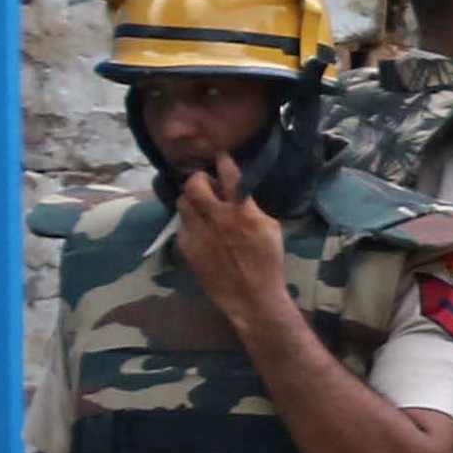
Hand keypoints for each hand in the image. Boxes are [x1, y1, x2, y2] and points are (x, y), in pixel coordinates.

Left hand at [170, 163, 293, 334]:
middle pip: (195, 185)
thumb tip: (238, 194)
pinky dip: (190, 223)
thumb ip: (251, 208)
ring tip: (199, 206)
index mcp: (242, 211)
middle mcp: (217, 218)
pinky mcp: (187, 247)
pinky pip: (182, 226)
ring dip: (191, 200)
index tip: (220, 156)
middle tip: (205, 184)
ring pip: (183, 203)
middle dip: (198, 179)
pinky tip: (199, 230)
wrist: (252, 296)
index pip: (229, 175)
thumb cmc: (268, 262)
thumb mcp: (270, 229)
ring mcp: (199, 233)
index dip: (223, 161)